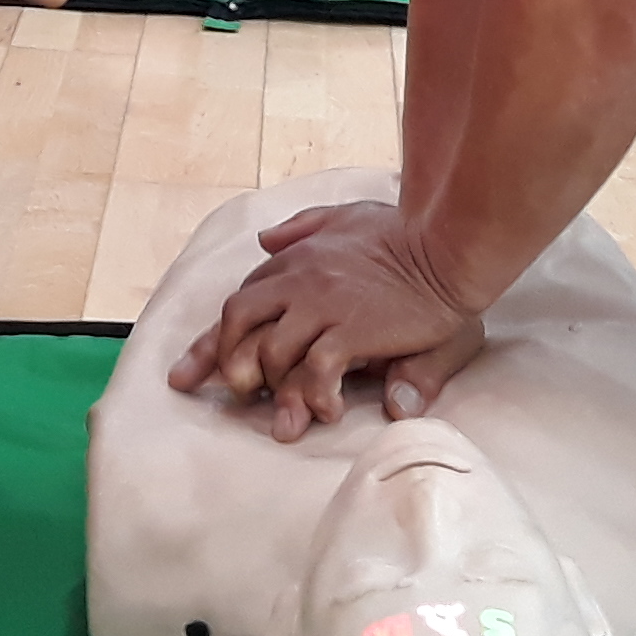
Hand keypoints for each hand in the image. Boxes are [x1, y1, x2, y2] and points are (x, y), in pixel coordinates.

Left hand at [165, 199, 491, 440]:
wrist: (448, 246)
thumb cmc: (404, 234)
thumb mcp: (348, 217)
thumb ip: (306, 226)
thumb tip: (263, 239)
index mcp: (296, 258)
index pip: (242, 299)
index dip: (214, 339)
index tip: (187, 374)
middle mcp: (299, 280)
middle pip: (238, 320)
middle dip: (226, 361)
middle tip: (232, 396)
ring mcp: (322, 305)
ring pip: (272, 352)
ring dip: (277, 389)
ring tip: (289, 418)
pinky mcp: (351, 329)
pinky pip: (315, 370)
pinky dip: (315, 396)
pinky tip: (328, 411)